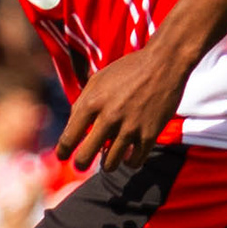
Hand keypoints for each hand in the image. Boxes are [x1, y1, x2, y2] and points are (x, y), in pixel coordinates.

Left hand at [56, 37, 188, 169]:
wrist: (164, 63)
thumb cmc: (128, 70)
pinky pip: (135, 162)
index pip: (68, 139)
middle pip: (84, 158)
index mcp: (91, 103)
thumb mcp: (97, 80)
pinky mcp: (150, 134)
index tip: (63, 156)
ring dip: (108, 163)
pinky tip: (130, 154)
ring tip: (111, 156)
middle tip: (83, 163)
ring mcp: (130, 127)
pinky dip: (130, 161)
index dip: (62, 152)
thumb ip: (82, 104)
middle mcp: (109, 117)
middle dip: (80, 164)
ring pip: (110, 164)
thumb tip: (71, 130)